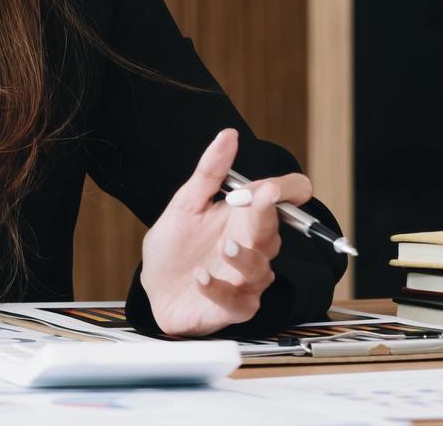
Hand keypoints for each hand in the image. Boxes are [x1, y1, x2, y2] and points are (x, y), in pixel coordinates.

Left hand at [138, 127, 313, 336]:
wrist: (154, 286)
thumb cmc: (175, 246)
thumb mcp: (185, 204)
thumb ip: (209, 173)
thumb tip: (228, 135)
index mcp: (246, 219)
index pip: (287, 200)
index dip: (288, 191)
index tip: (271, 186)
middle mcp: (254, 248)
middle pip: (274, 230)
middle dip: (265, 215)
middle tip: (258, 199)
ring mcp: (247, 279)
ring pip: (260, 269)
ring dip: (244, 256)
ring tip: (225, 245)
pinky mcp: (233, 307)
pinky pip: (237, 302)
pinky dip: (218, 288)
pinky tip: (201, 277)